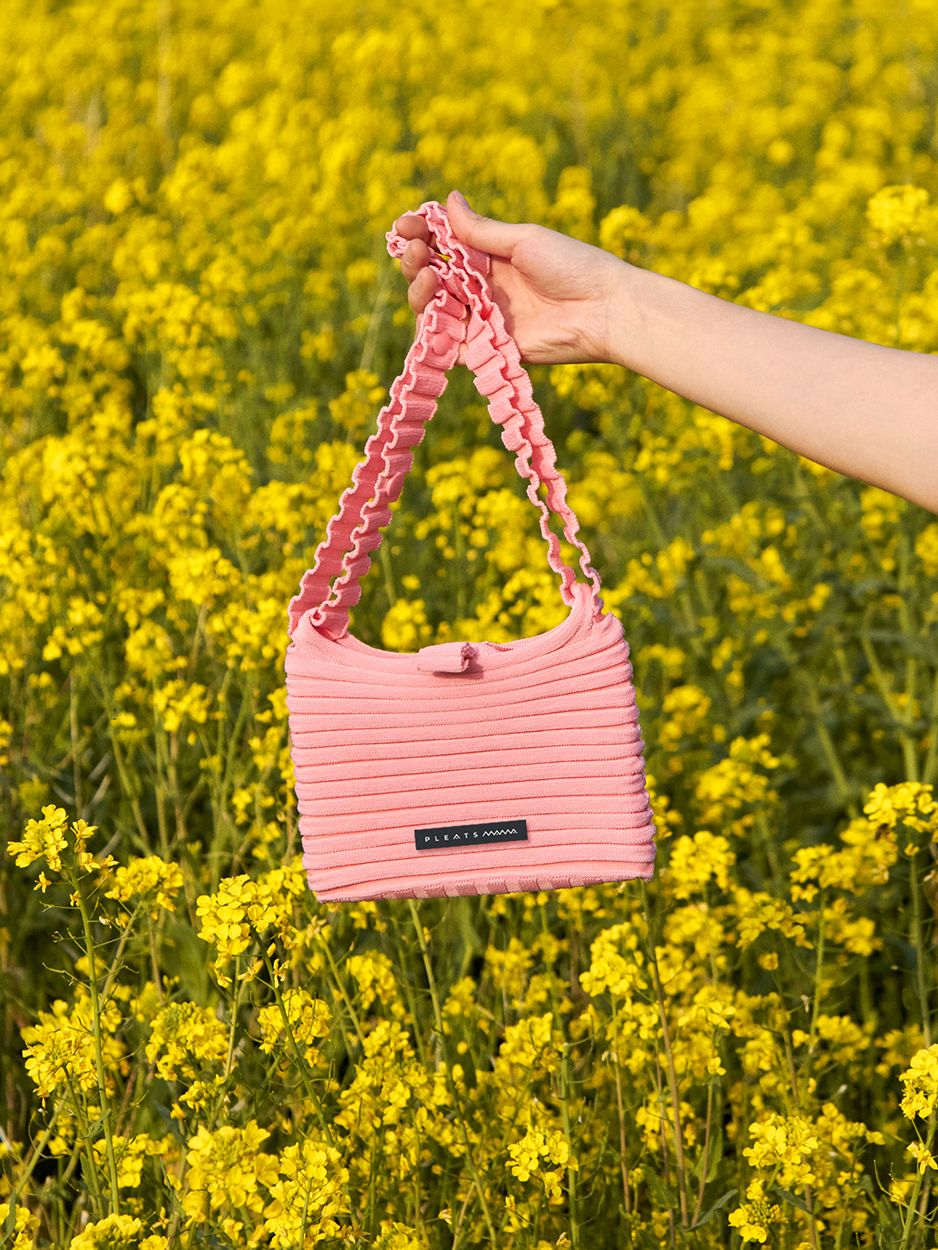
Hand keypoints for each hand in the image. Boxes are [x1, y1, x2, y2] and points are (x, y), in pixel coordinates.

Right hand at [393, 190, 625, 366]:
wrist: (602, 310)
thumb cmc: (571, 267)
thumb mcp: (523, 240)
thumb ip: (481, 230)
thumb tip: (449, 200)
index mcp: (489, 257)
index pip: (442, 245)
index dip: (420, 235)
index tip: (404, 226)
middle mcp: (481, 288)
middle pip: (431, 277)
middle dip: (415, 262)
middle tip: (419, 252)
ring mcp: (482, 319)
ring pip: (433, 310)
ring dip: (419, 292)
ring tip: (427, 278)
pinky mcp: (487, 350)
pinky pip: (448, 347)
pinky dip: (432, 334)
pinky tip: (430, 313)